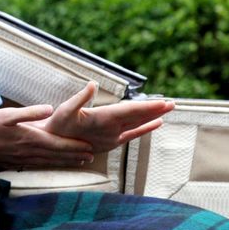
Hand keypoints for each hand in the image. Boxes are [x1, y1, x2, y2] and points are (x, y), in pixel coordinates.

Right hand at [0, 104, 93, 169]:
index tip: (90, 147)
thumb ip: (29, 113)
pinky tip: (50, 163)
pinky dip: (49, 164)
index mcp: (30, 138)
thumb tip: (50, 109)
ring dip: (65, 161)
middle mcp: (28, 151)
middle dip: (75, 155)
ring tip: (78, 162)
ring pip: (49, 161)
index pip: (58, 144)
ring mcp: (21, 159)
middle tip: (91, 156)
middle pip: (57, 155)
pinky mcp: (13, 162)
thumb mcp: (6, 115)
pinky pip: (37, 164)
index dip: (75, 146)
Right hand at [41, 81, 174, 152]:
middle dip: (156, 110)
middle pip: (139, 118)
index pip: (131, 112)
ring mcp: (113, 137)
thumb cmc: (58, 125)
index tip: (163, 103)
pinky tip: (156, 124)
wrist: (55, 145)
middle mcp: (112, 130)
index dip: (148, 107)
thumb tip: (92, 84)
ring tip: (167, 110)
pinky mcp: (111, 142)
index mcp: (103, 119)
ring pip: (138, 125)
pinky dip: (145, 129)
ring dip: (153, 117)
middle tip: (173, 103)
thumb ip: (80, 97)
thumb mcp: (64, 109)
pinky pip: (133, 135)